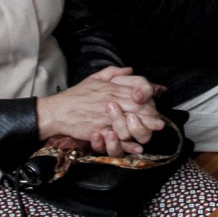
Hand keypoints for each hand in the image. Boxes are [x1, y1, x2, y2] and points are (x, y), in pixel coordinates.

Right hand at [36, 66, 162, 150]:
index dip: (149, 97)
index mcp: (111, 89)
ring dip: (143, 128)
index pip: (136, 91)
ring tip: (153, 131)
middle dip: (151, 115)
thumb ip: (113, 72)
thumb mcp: (94, 78)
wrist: (57, 111)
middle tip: (159, 122)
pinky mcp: (98, 131)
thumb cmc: (76, 95)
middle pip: (138, 108)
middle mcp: (110, 102)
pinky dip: (128, 144)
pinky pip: (116, 138)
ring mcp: (105, 117)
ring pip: (130, 123)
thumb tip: (129, 70)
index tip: (153, 103)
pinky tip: (137, 147)